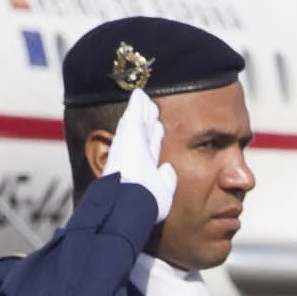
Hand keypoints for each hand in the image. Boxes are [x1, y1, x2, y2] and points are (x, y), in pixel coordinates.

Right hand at [103, 85, 177, 219]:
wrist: (128, 200)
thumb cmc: (144, 203)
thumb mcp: (161, 193)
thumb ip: (166, 180)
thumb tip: (168, 169)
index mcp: (143, 167)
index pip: (150, 148)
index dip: (155, 137)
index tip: (159, 128)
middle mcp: (136, 153)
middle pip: (144, 131)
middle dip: (148, 120)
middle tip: (152, 108)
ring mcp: (131, 141)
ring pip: (139, 120)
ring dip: (142, 109)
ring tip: (145, 98)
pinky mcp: (129, 132)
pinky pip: (134, 112)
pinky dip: (137, 102)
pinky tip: (140, 93)